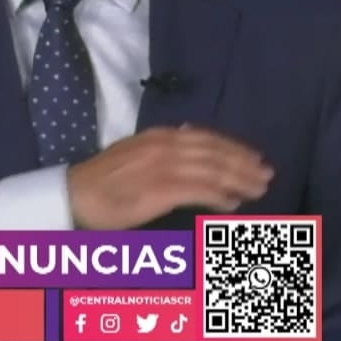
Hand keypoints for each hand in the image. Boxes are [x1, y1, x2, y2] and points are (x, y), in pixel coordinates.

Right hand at [68, 124, 273, 229]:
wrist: (73, 196)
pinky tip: (232, 204)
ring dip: (239, 180)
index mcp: (159, 136)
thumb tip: (192, 148)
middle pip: (215, 152)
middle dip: (244, 163)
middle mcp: (164, 146)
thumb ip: (164, 152)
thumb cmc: (103, 182)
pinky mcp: (159, 190)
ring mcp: (162, 167)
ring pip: (212, 171)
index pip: (206, 137)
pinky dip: (219, 196)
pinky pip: (198, 191)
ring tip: (258, 189)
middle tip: (267, 174)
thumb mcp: (136, 155)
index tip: (255, 157)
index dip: (234, 147)